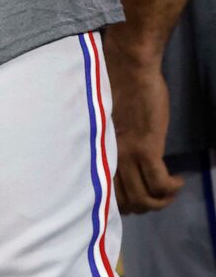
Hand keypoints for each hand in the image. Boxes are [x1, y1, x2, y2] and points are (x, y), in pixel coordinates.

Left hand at [104, 26, 183, 213]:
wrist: (129, 68)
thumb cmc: (117, 88)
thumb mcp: (108, 124)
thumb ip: (112, 144)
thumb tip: (120, 162)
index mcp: (98, 153)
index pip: (104, 193)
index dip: (123, 205)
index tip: (135, 202)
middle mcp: (109, 158)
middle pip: (125, 202)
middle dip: (145, 207)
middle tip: (158, 197)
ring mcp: (127, 154)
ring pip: (143, 199)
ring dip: (161, 202)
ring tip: (169, 192)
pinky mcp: (146, 148)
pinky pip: (160, 183)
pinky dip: (171, 189)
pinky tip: (177, 181)